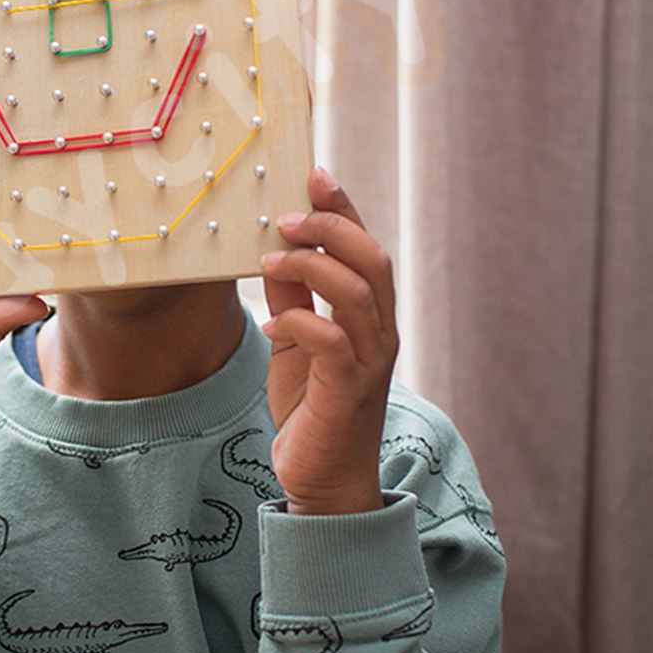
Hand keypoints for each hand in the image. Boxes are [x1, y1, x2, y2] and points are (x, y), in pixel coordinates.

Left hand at [259, 167, 397, 514]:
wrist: (323, 479)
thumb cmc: (310, 404)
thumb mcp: (293, 341)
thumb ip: (290, 298)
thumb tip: (274, 250)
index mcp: (369, 315)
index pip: (364, 248)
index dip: (343, 208)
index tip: (313, 172)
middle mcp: (380, 333)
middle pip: (372, 261)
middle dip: (331, 228)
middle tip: (286, 214)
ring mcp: (370, 363)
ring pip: (359, 295)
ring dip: (314, 267)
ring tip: (272, 256)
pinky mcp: (349, 393)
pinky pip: (333, 344)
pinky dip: (301, 323)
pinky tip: (273, 323)